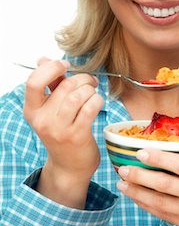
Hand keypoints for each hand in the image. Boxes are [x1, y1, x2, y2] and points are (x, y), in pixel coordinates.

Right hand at [24, 57, 103, 206]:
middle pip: (65, 86)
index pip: (34, 82)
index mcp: (32, 110)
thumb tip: (43, 59)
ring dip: (90, 89)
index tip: (65, 66)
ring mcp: (59, 129)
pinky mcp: (77, 136)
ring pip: (77, 95)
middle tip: (90, 82)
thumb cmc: (62, 131)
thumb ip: (50, 83)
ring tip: (93, 93)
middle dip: (83, 79)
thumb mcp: (51, 108)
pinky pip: (90, 108)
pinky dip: (97, 100)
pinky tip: (97, 103)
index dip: (52, 68)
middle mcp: (42, 120)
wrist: (69, 166)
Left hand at [117, 149, 178, 225]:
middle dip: (141, 176)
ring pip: (160, 203)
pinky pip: (164, 216)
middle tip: (123, 167)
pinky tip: (136, 198)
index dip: (160, 158)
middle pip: (166, 185)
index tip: (142, 151)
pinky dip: (147, 206)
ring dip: (138, 192)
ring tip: (122, 183)